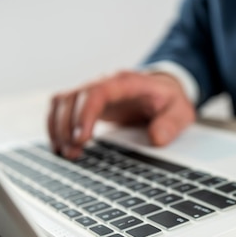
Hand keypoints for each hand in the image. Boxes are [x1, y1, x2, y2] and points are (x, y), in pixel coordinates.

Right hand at [47, 70, 195, 158]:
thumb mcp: (181, 111)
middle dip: (67, 126)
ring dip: (57, 127)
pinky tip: (60, 146)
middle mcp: (105, 84)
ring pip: (62, 101)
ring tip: (66, 153)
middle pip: (73, 97)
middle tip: (72, 153)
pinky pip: (61, 108)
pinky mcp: (87, 103)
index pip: (98, 92)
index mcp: (127, 83)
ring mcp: (93, 92)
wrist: (164, 91)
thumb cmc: (169, 100)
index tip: (82, 138)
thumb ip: (171, 123)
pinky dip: (55, 126)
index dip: (85, 114)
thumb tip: (156, 138)